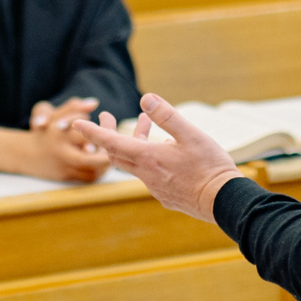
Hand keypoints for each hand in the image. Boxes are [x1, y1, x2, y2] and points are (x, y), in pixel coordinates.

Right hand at [0, 96, 109, 182]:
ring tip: (113, 153)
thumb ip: (74, 106)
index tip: (108, 123)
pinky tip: (105, 164)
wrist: (25, 154)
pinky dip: (100, 171)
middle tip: (117, 144)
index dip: (101, 129)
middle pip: (91, 155)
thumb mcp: (54, 114)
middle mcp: (60, 150)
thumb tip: (94, 102)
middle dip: (106, 151)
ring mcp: (63, 165)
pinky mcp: (65, 177)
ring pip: (92, 168)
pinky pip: (88, 177)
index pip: (85, 129)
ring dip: (106, 162)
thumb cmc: (45, 130)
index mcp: (58, 132)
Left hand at [72, 93, 242, 222]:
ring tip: (146, 123)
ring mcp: (155, 188)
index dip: (93, 131)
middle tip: (107, 116)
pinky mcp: (166, 196)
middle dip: (108, 134)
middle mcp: (147, 175)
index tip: (77, 123)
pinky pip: (148, 174)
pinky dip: (147, 157)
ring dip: (134, 142)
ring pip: (134, 163)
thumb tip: (145, 98)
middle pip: (117, 154)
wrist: (224, 202)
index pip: (112, 143)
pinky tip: (164, 150)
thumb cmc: (210, 167)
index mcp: (149, 158)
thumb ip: (167, 116)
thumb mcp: (191, 135)